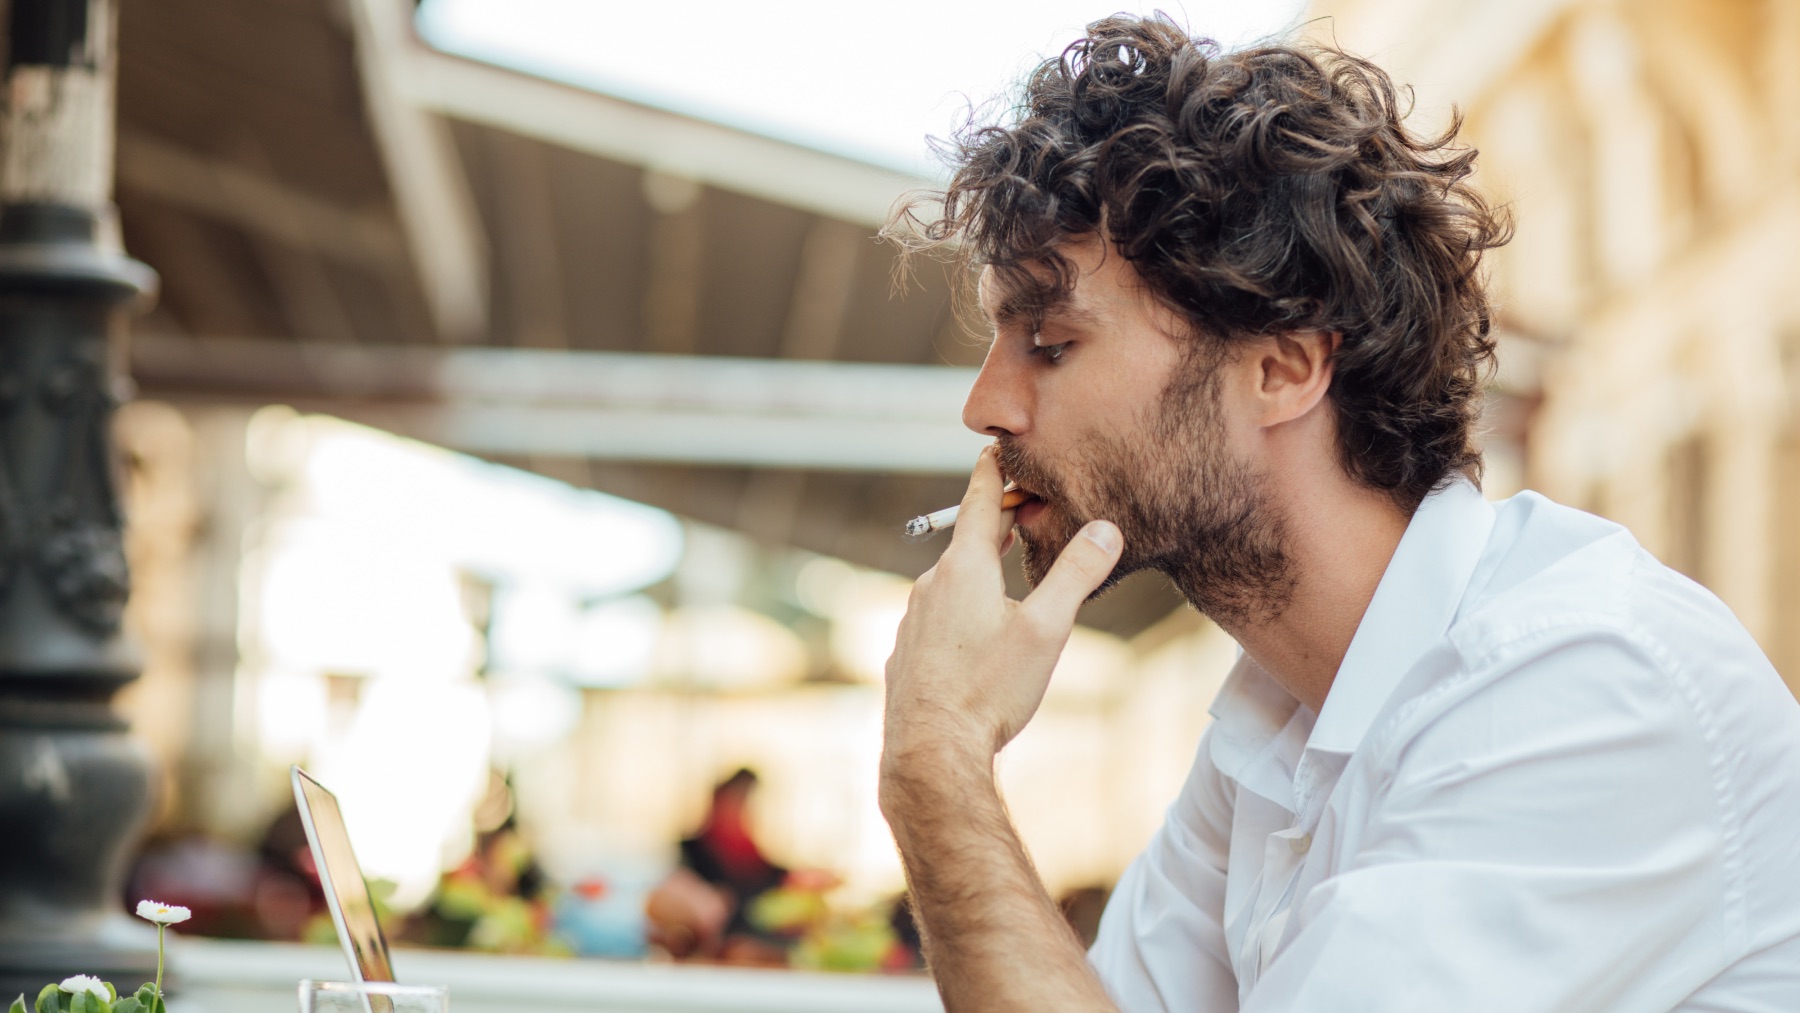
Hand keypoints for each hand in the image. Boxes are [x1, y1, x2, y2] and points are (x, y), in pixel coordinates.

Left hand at [882, 447, 1123, 771]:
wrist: (931, 752)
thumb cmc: (990, 690)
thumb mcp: (1047, 629)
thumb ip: (1077, 574)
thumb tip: (1106, 528)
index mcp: (964, 568)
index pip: (977, 501)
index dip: (993, 472)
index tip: (996, 448)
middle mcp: (930, 584)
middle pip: (967, 542)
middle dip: (995, 527)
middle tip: (1022, 514)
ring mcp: (913, 619)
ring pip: (951, 584)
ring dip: (979, 576)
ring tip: (1008, 585)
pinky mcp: (906, 652)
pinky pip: (936, 619)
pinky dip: (960, 614)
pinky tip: (977, 642)